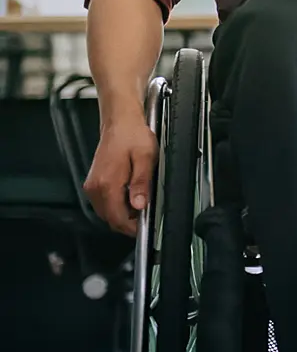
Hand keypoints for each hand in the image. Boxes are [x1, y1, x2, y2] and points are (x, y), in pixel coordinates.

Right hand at [86, 118, 156, 235]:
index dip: (132, 228)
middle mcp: (95, 188)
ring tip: (142, 207)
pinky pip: (104, 203)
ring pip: (106, 213)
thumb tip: (139, 205)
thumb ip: (141, 183)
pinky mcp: (94, 183)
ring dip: (122, 215)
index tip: (147, 229)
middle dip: (128, 223)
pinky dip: (117, 206)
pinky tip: (131, 198)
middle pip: (110, 218)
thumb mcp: (145, 158)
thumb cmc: (133, 136)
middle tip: (147, 219)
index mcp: (107, 184)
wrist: (120, 122)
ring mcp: (92, 186)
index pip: (117, 218)